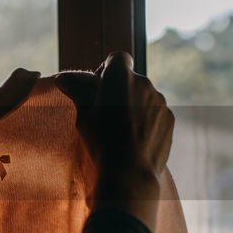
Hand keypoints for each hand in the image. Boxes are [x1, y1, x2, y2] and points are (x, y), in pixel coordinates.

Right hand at [57, 51, 171, 229]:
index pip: (117, 58)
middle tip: (107, 115)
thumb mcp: (83, 116)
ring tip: (121, 132)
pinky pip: (156, 113)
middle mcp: (144, 83)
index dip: (107, 71)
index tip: (99, 90)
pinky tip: (135, 140)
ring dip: (135, 106)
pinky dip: (147, 121)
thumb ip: (76, 91)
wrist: (129, 174)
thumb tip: (62, 78)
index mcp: (120, 77)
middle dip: (121, 91)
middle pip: (131, 79)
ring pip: (145, 96)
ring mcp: (160, 101)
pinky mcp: (170, 119)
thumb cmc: (102, 143)